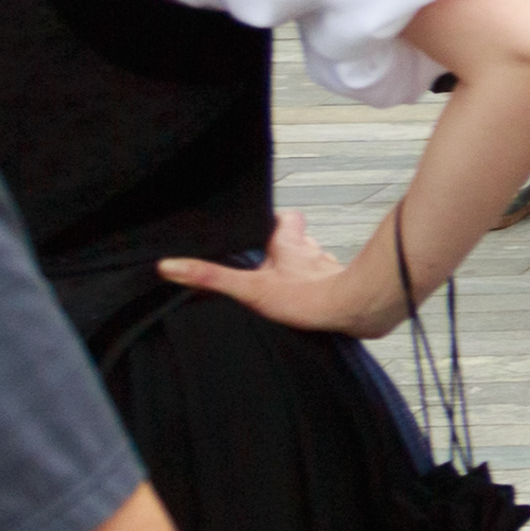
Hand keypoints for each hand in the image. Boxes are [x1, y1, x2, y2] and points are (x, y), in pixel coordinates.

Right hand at [159, 210, 390, 338]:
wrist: (357, 311)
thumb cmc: (309, 296)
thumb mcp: (250, 287)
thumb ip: (213, 278)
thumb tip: (172, 266)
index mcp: (290, 244)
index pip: (286, 220)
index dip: (275, 223)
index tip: (261, 229)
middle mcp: (313, 253)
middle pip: (299, 243)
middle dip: (284, 253)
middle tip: (266, 266)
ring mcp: (330, 270)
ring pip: (315, 264)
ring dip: (302, 274)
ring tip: (285, 289)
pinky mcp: (345, 290)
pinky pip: (330, 286)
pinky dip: (320, 293)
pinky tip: (310, 308)